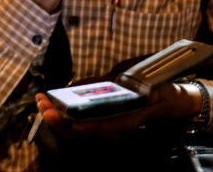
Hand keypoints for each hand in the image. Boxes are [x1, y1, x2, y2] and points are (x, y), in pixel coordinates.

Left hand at [35, 82, 201, 138]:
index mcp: (124, 121)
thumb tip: (98, 83)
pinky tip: (56, 99)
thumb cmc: (159, 92)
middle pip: (79, 131)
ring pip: (76, 127)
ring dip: (57, 114)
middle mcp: (113, 125)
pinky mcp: (104, 117)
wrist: (171, 101)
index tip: (55, 115)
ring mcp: (107, 123)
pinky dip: (65, 111)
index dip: (73, 124)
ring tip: (42, 100)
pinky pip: (80, 119)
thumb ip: (124, 87)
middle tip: (41, 102)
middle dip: (56, 119)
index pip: (94, 128)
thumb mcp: (147, 85)